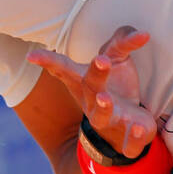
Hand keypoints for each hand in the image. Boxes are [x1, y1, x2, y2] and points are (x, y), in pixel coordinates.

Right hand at [27, 27, 155, 159]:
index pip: (64, 68)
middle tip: (101, 59)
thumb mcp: (118, 58)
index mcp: (85, 80)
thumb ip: (124, 40)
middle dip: (96, 74)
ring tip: (105, 97)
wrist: (127, 128)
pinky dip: (134, 135)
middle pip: (90, 86)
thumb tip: (141, 33)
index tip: (31, 56)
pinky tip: (139, 127)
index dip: (47, 61)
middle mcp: (92, 101)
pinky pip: (129, 140)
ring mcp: (109, 120)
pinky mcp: (127, 137)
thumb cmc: (117, 86)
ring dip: (104, 107)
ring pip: (102, 116)